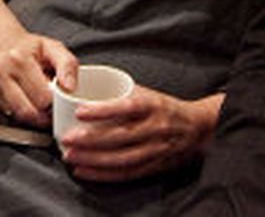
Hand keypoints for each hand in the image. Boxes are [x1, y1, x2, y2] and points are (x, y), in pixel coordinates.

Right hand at [0, 32, 77, 127]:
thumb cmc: (26, 47)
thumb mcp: (52, 47)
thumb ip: (67, 65)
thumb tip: (70, 87)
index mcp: (19, 58)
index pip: (43, 98)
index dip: (55, 102)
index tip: (57, 98)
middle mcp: (0, 71)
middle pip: (29, 112)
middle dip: (43, 112)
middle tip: (48, 103)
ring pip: (17, 116)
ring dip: (30, 114)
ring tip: (35, 99)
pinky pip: (6, 115)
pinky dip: (16, 111)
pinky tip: (20, 97)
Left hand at [62, 89, 222, 181]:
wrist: (197, 128)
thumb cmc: (164, 108)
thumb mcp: (147, 94)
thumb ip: (120, 93)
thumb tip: (85, 88)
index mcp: (152, 105)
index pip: (126, 107)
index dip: (102, 110)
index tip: (79, 111)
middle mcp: (155, 128)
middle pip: (121, 137)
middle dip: (91, 140)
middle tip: (67, 139)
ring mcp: (156, 150)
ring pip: (122, 158)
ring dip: (94, 160)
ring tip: (71, 157)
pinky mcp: (154, 167)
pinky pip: (126, 173)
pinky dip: (104, 175)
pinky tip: (84, 172)